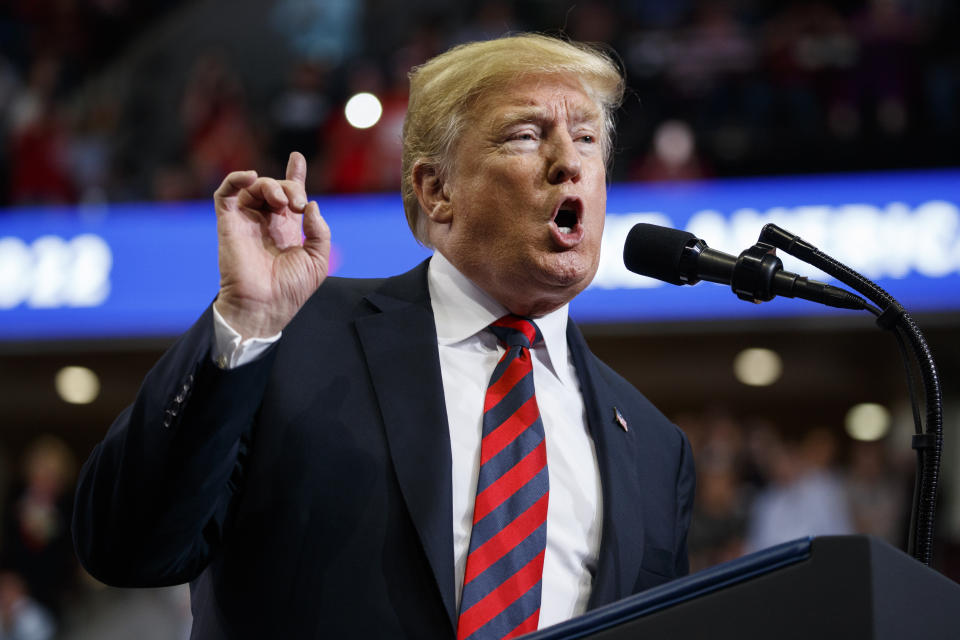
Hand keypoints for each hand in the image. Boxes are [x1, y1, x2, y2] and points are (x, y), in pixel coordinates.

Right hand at [213, 151, 329, 338]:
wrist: (265, 306)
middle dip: (290, 187)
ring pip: (254, 186)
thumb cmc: (291, 289)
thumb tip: (310, 205)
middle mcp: (266, 222)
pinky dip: (235, 179)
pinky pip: (225, 194)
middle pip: (276, 188)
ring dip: (271, 186)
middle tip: (297, 205)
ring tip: (284, 202)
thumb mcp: (318, 260)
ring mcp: (247, 221)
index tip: (297, 159)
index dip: (294, 176)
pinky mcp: (229, 223)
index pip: (289, 196)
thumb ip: (320, 231)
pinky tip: (251, 177)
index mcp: (287, 230)